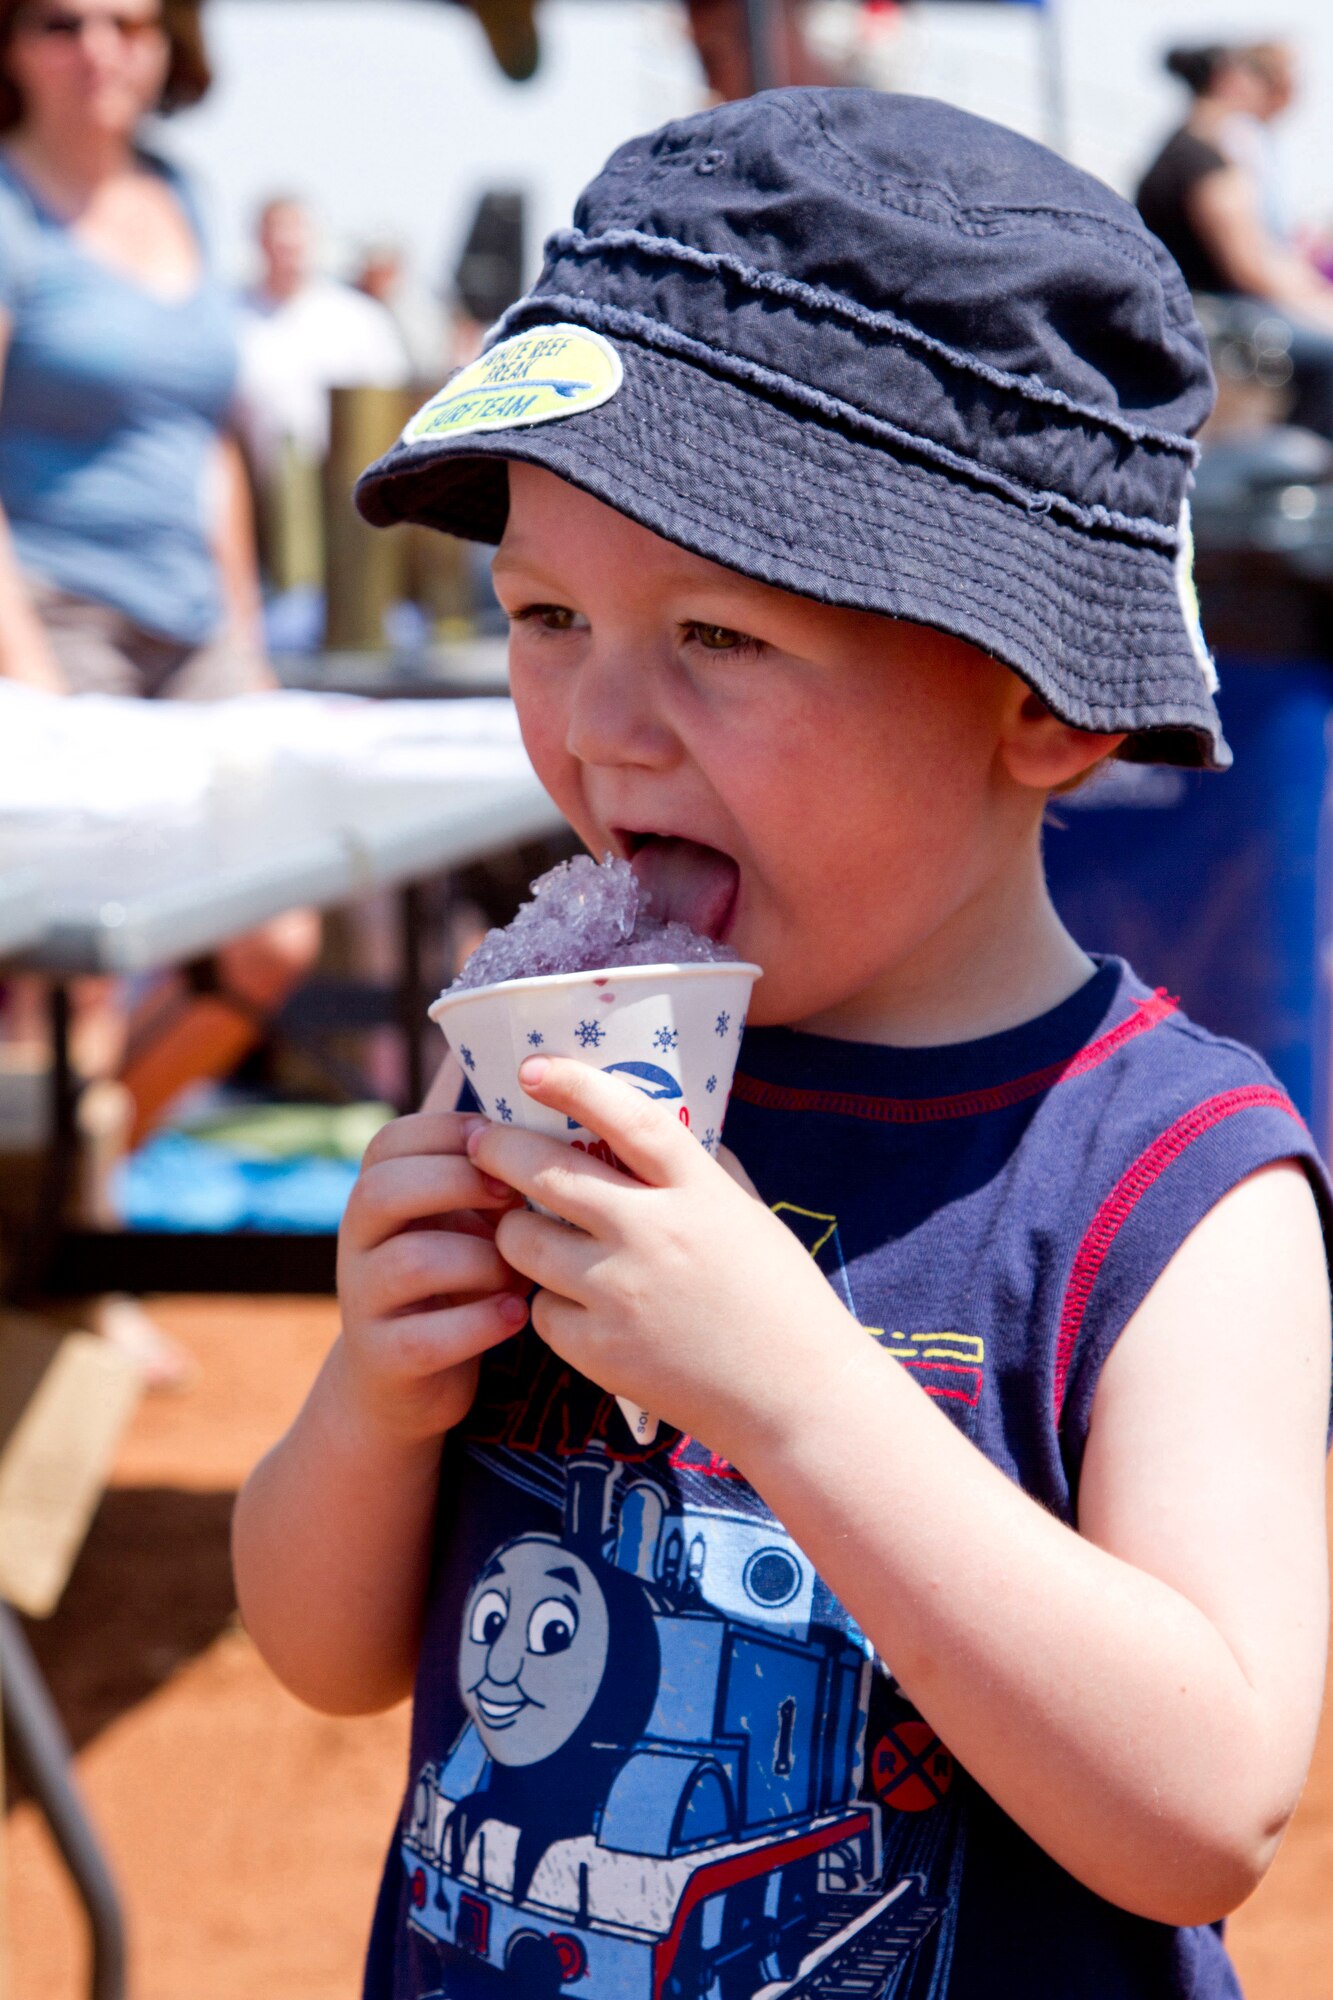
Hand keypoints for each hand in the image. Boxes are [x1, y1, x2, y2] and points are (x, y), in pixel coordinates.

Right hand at [334, 1110, 529, 1447]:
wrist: (407, 1380)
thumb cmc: (456, 1280)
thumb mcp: (463, 1221)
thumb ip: (486, 1179)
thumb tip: (552, 1127)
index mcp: (376, 1195)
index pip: (391, 1141)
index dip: (449, 1133)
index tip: (503, 1143)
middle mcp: (356, 1242)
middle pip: (384, 1190)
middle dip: (459, 1184)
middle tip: (516, 1199)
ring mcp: (362, 1300)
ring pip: (411, 1262)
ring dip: (481, 1261)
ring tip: (522, 1273)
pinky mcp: (381, 1357)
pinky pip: (424, 1336)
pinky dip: (479, 1324)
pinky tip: (515, 1315)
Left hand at [470, 1057, 863, 1460]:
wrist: (796, 1400)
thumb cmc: (781, 1300)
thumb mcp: (749, 1215)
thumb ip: (699, 1169)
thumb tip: (645, 1129)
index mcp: (699, 1191)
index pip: (626, 1116)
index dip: (573, 1083)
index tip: (532, 1066)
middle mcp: (653, 1234)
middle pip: (546, 1173)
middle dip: (500, 1150)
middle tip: (483, 1142)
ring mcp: (620, 1294)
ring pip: (521, 1241)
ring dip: (514, 1229)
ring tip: (524, 1227)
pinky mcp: (599, 1350)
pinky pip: (540, 1308)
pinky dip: (548, 1300)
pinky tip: (571, 1301)